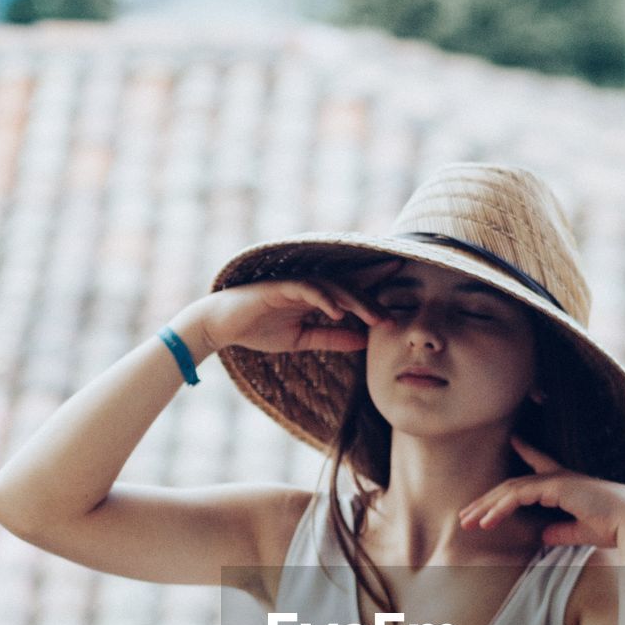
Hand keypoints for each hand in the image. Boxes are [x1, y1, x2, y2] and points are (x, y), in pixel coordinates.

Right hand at [195, 273, 390, 355]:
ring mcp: (294, 283)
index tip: (401, 297)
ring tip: (374, 318)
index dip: (376, 290)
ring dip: (355, 301)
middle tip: (399, 304)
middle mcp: (308, 284)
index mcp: (316, 295)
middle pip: (348, 284)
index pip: (351, 289)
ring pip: (332, 286)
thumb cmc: (259, 329)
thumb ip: (331, 338)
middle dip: (375, 290)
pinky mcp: (278, 287)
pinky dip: (324, 299)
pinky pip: (306, 289)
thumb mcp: (302, 340)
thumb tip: (362, 341)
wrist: (223, 326)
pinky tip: (339, 312)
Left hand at [458, 438, 624, 561]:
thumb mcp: (581, 531)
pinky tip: (485, 522)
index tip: (515, 439)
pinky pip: (517, 496)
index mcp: (568, 483)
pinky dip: (499, 509)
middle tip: (466, 515)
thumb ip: (561, 531)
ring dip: (486, 507)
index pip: (542, 463)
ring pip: (509, 490)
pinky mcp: (553, 487)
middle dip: (487, 500)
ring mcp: (555, 479)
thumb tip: (543, 535)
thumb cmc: (614, 528)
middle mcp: (559, 477)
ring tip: (466, 522)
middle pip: (513, 485)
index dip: (527, 450)